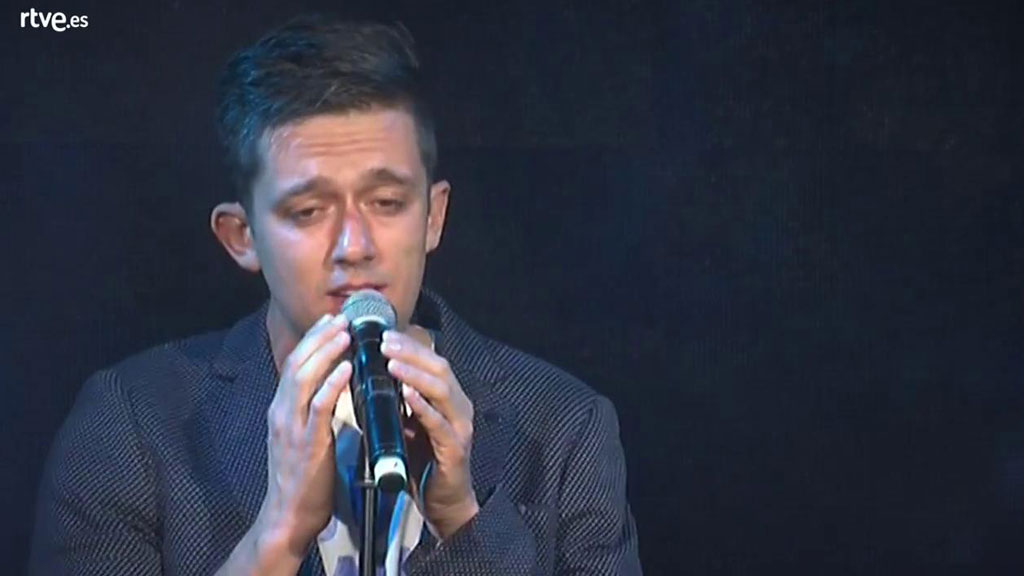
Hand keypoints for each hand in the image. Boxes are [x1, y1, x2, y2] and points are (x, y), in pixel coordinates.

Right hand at [256, 313, 352, 560]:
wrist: (290, 515)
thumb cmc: (305, 478)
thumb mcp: (306, 436)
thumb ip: (315, 410)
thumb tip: (337, 384)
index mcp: (282, 409)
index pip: (294, 364)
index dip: (312, 339)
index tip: (331, 320)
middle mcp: (282, 412)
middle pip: (297, 363)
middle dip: (319, 337)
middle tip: (342, 317)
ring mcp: (291, 427)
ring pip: (304, 378)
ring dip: (326, 352)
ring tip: (346, 332)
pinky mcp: (306, 444)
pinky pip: (319, 407)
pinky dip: (332, 384)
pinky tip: (348, 368)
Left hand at [381, 329, 478, 539]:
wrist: (443, 502)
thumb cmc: (423, 462)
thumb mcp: (407, 425)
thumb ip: (397, 402)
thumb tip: (368, 378)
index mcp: (446, 398)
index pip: (430, 361)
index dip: (409, 345)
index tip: (383, 334)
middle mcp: (458, 406)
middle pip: (438, 368)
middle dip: (410, 352)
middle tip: (384, 341)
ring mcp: (459, 426)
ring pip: (441, 389)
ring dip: (415, 373)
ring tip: (391, 362)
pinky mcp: (455, 448)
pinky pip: (439, 423)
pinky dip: (422, 407)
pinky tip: (406, 395)